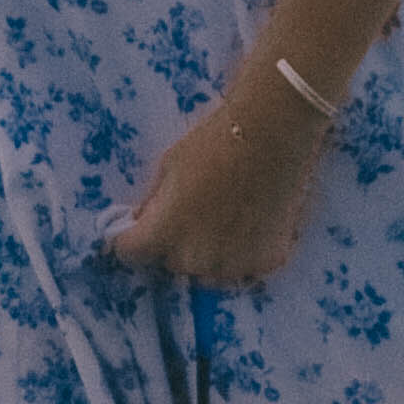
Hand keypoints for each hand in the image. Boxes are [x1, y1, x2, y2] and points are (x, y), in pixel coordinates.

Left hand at [108, 80, 327, 287]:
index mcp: (163, 234)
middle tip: (196, 210)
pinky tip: (256, 221)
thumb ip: (153, 201)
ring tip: (228, 216)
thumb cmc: (214, 141)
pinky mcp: (266, 262)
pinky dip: (247, 251)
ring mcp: (232, 266)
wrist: (273, 133)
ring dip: (212, 253)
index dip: (133, 238)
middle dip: (177, 243)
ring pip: (210, 270)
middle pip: (173, 262)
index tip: (143, 225)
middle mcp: (194, 260)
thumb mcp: (170, 165)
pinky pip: (245, 266)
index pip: (131, 253)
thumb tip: (143, 219)